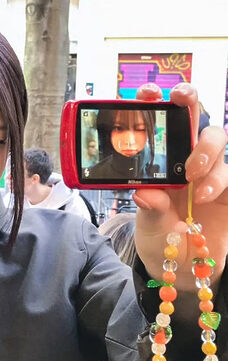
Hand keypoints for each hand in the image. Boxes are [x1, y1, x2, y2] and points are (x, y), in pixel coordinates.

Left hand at [133, 83, 227, 287]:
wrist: (182, 267)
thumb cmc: (160, 238)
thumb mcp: (147, 225)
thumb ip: (150, 208)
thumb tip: (144, 193)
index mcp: (159, 160)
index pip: (158, 122)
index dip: (155, 101)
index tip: (146, 93)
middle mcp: (185, 158)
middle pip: (194, 116)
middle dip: (189, 100)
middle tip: (180, 100)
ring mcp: (209, 171)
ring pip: (216, 139)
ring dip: (204, 150)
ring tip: (190, 174)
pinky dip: (216, 181)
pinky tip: (202, 196)